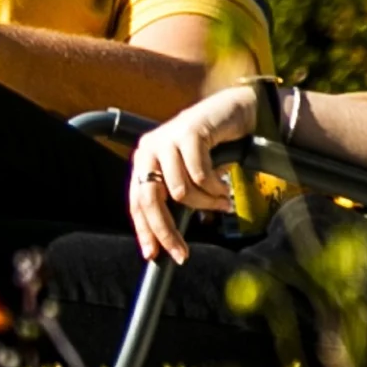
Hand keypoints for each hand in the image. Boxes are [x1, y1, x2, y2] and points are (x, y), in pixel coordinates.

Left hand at [127, 84, 264, 261]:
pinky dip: (215, 188)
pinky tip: (224, 186)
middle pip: (151, 200)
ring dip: (205, 204)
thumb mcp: (184, 173)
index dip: (144, 230)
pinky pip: (200, 175)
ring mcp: (167, 139)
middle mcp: (149, 149)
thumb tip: (170, 239)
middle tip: (183, 252)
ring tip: (222, 202)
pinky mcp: (188, 132)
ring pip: (181, 191)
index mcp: (144, 161)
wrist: (230, 112)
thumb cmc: (208, 148)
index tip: (154, 255)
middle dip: (167, 231)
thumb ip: (174, 198)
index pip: (136, 202)